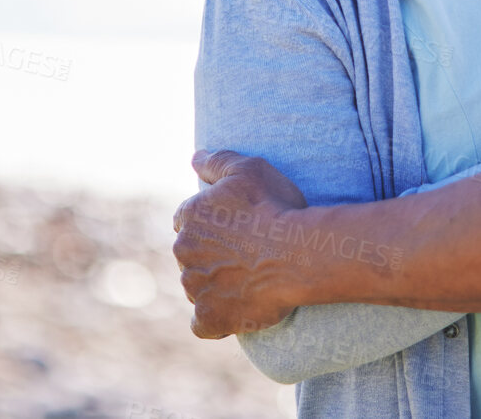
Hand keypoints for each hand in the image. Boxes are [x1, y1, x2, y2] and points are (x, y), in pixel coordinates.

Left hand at [173, 149, 308, 338]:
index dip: (211, 225)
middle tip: (246, 255)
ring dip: (215, 285)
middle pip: (191, 255)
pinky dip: (215, 320)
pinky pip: (203, 324)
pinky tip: (235, 312)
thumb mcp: (249, 169)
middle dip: (211, 255)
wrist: (297, 252)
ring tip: (249, 281)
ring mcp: (194, 287)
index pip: (187, 221)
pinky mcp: (209, 317)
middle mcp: (183, 251)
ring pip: (197, 287)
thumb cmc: (275, 207)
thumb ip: (216, 161)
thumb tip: (194, 157)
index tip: (234, 230)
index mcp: (189, 216)